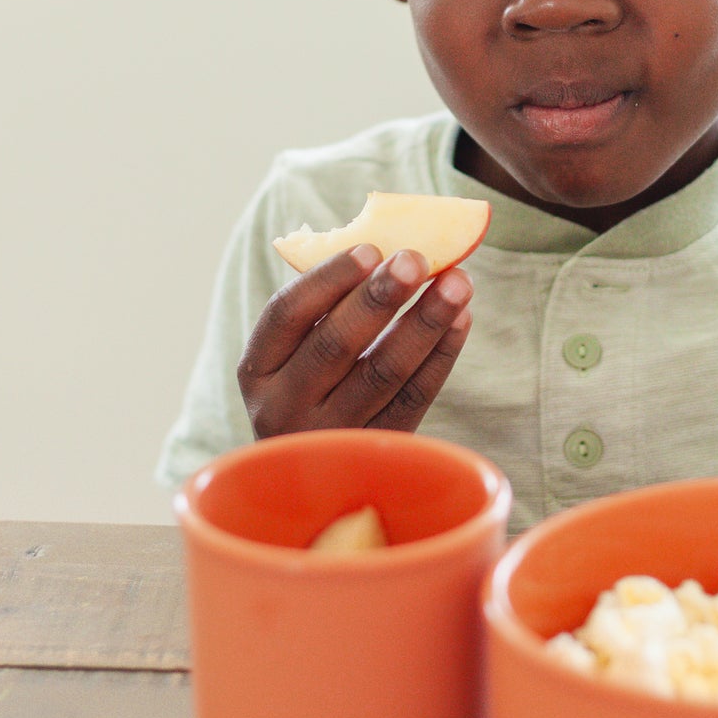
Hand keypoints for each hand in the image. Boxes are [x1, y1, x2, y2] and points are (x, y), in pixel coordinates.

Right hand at [238, 244, 472, 439]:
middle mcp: (283, 408)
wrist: (316, 472)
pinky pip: (413, 399)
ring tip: (457, 282)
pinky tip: (460, 321)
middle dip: (379, 297)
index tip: (370, 248)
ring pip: (382, 373)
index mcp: (257, 370)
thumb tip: (391, 245)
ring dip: (424, 322)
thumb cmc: (312, 384)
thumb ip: (327, 307)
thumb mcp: (294, 354)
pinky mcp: (374, 452)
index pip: (286, 315)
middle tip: (416, 258)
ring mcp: (330, 436)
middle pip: (335, 344)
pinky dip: (440, 357)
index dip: (327, 279)